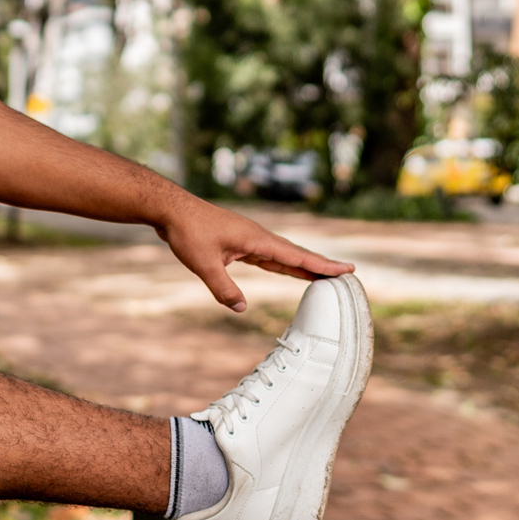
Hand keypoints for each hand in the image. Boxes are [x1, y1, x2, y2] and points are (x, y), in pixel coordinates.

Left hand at [156, 197, 352, 312]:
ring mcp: (249, 238)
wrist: (171, 209)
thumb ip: (223, 288)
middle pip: (296, 254)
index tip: (347, 270)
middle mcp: (258, 237)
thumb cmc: (188, 232)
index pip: (296, 256)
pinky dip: (283, 264)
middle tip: (347, 274)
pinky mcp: (239, 241)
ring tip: (325, 276)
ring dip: (303, 266)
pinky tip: (289, 270)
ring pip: (283, 255)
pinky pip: (268, 255)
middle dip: (321, 266)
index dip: (322, 265)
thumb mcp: (203, 264)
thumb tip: (241, 309)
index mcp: (256, 239)